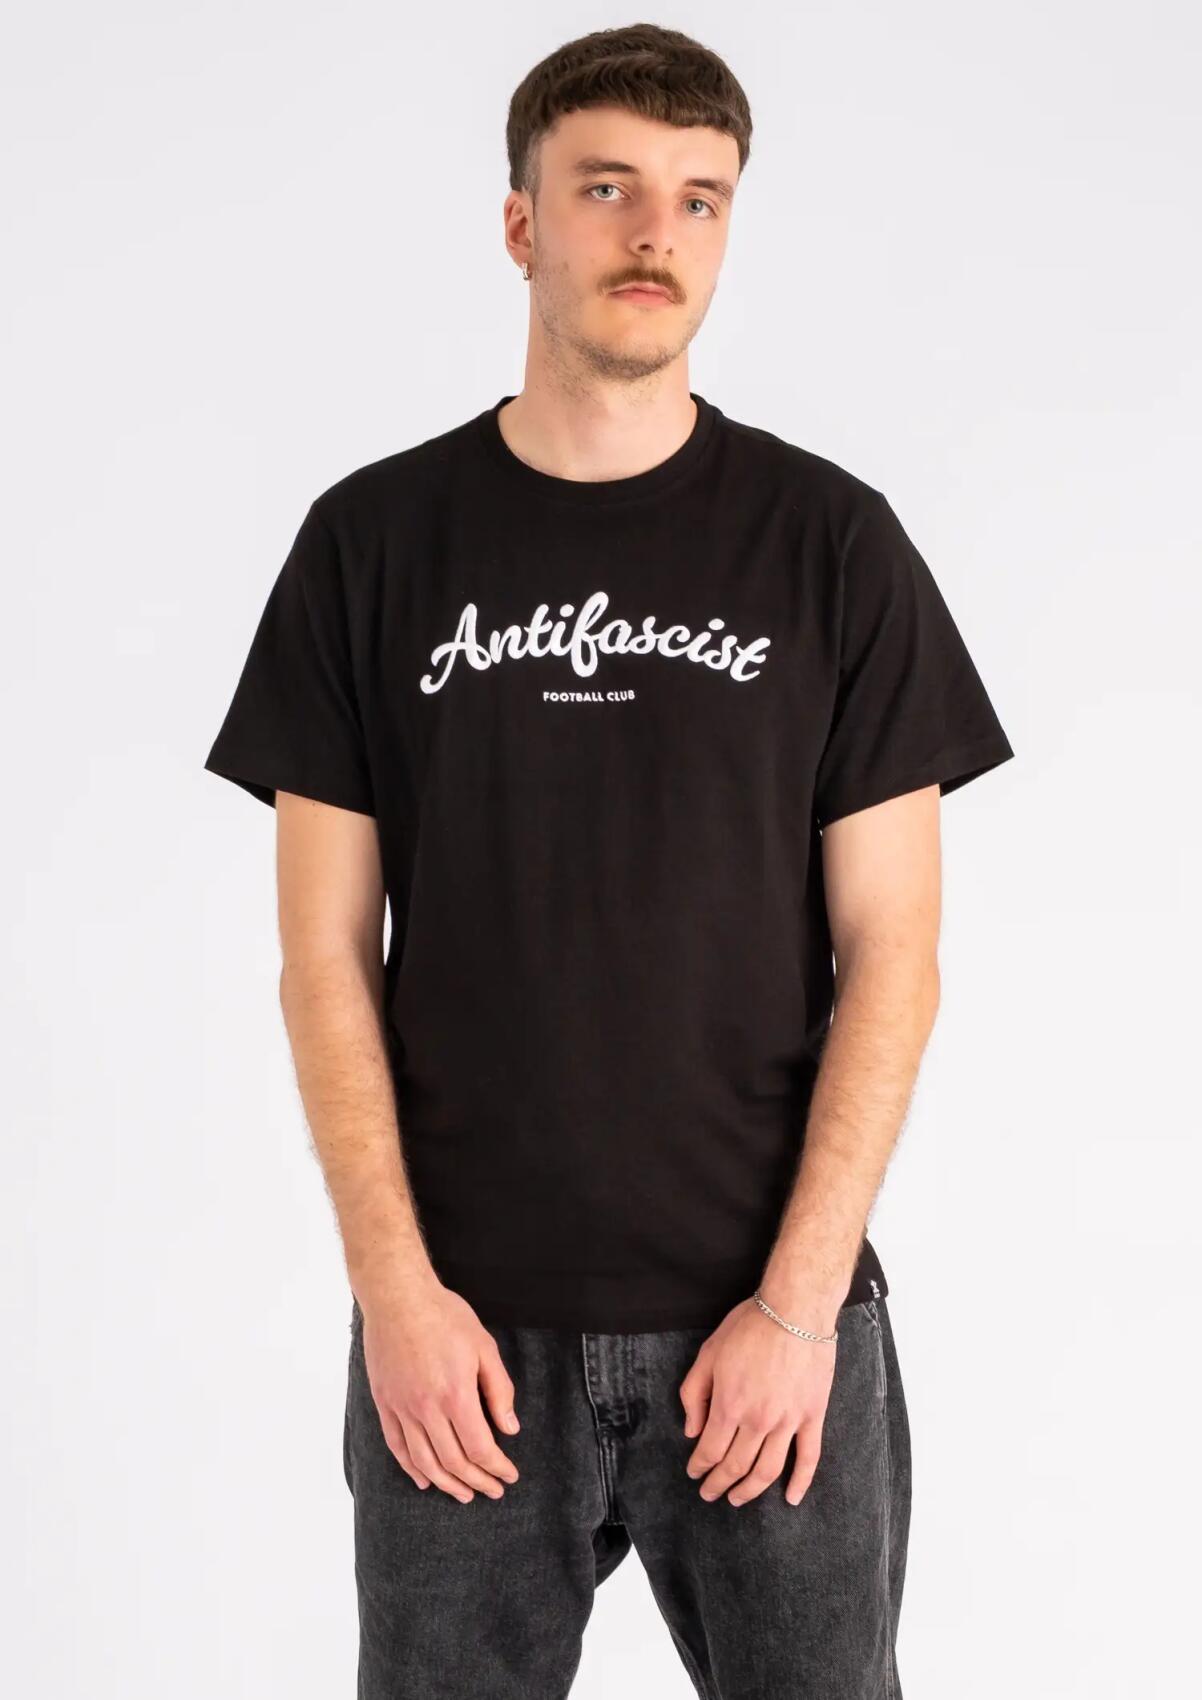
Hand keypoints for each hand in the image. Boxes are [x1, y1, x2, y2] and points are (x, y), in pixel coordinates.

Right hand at [359, 1281, 520, 1502]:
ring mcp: (402, 1408)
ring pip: (424, 1461)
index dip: (497, 1468)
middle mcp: (427, 1408)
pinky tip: (424, 1480)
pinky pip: (397, 1446)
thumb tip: (509, 1428)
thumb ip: (499, 1390)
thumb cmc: (445, 1316)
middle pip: (453, 1462)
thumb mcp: (484, 1346)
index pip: (480, 1448)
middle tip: (492, 1490)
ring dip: (446, 1484)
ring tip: (463, 1494)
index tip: (509, 1475)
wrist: (398, 1297)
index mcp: (456, 1394)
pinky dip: (411, 1468)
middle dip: (477, 1482)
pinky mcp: (385, 1403)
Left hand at [678, 1297, 836, 1506]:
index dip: (699, 1466)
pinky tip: (791, 1499)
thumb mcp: (709, 1353)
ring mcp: (789, 1421)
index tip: (694, 1473)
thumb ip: (695, 1393)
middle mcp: (758, 1420)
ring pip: (767, 1470)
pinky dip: (800, 1482)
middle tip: (710, 1493)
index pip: (710, 1449)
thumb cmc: (750, 1326)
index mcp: (729, 1404)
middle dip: (718, 1483)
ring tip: (737, 1499)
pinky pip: (809, 1457)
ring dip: (750, 1490)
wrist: (796, 1309)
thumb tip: (692, 1430)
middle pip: (736, 1465)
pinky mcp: (813, 1416)